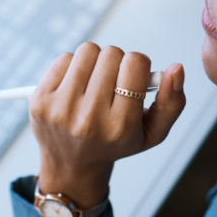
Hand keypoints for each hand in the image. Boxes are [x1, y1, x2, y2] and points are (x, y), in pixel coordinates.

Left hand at [30, 43, 186, 208]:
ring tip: (94, 83)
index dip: (138, 65)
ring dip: (94, 61)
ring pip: (87, 51)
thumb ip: (172, 102)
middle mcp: (88, 119)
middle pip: (111, 53)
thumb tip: (176, 68)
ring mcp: (60, 109)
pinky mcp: (39, 100)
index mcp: (120, 126)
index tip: (132, 79)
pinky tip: (75, 87)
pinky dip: (73, 66)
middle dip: (116, 63)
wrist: (71, 165)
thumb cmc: (115, 143)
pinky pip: (64, 58)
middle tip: (112, 83)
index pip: (135, 63)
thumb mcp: (152, 132)